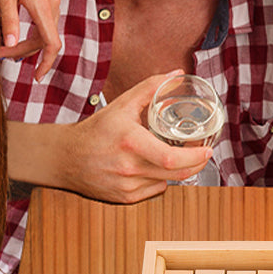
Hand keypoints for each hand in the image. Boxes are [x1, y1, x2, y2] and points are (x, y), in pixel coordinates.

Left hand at [0, 0, 60, 81]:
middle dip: (27, 52)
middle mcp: (53, 1)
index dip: (45, 63)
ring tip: (6, 44)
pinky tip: (16, 26)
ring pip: (46, 27)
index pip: (51, 43)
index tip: (37, 77)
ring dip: (30, 40)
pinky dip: (33, 27)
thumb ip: (7, 18)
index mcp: (42, 4)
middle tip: (2, 54)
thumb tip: (10, 44)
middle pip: (47, 38)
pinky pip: (45, 16)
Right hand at [58, 73, 212, 202]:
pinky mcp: (124, 198)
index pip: (172, 158)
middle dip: (196, 164)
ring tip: (178, 156)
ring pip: (167, 182)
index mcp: (130, 142)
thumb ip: (151, 87)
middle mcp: (128, 167)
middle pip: (176, 174)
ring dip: (178, 171)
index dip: (195, 157)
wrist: (65, 158)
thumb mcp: (122, 104)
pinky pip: (155, 190)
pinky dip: (161, 179)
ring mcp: (126, 186)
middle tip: (203, 154)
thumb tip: (177, 74)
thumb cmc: (96, 130)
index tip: (208, 149)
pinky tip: (153, 167)